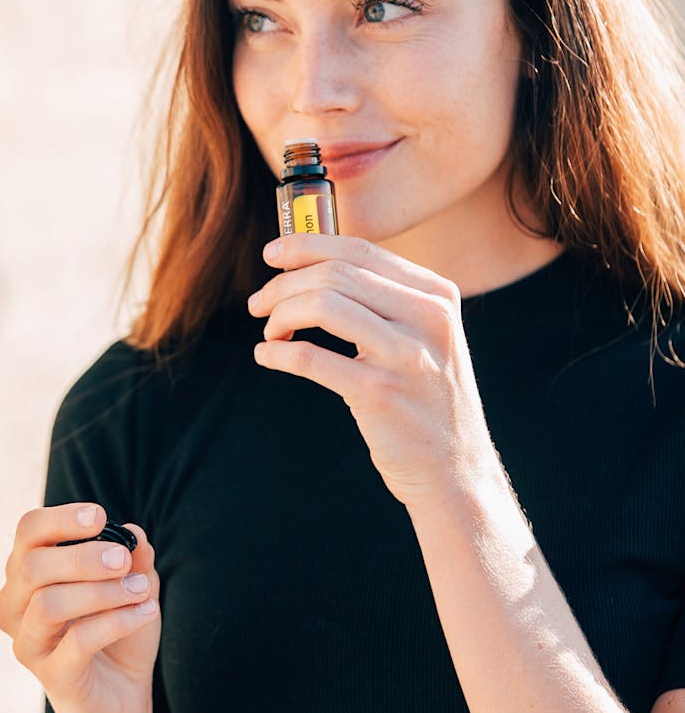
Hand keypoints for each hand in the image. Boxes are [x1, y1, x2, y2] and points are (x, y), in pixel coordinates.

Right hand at [0, 504, 160, 712]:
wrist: (125, 696)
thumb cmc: (120, 631)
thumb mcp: (133, 584)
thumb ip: (133, 556)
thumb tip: (134, 532)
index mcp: (29, 575)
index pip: (28, 532)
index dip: (60, 519)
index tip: (100, 516)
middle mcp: (16, 607)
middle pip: (31, 566)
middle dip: (84, 558)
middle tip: (124, 560)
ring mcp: (29, 644)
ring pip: (48, 604)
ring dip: (102, 591)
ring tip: (141, 589)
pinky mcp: (52, 678)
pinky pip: (77, 641)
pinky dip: (117, 620)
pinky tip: (147, 612)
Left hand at [248, 234, 501, 511]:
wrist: (455, 467)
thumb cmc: (425, 396)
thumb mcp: (425, 336)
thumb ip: (384, 298)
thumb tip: (312, 263)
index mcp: (437, 294)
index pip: (359, 249)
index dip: (306, 246)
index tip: (272, 254)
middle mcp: (428, 317)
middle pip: (335, 274)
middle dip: (284, 284)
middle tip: (259, 304)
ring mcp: (406, 356)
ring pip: (322, 306)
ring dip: (280, 315)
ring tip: (271, 333)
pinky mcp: (380, 394)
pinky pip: (311, 359)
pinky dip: (278, 354)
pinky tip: (266, 357)